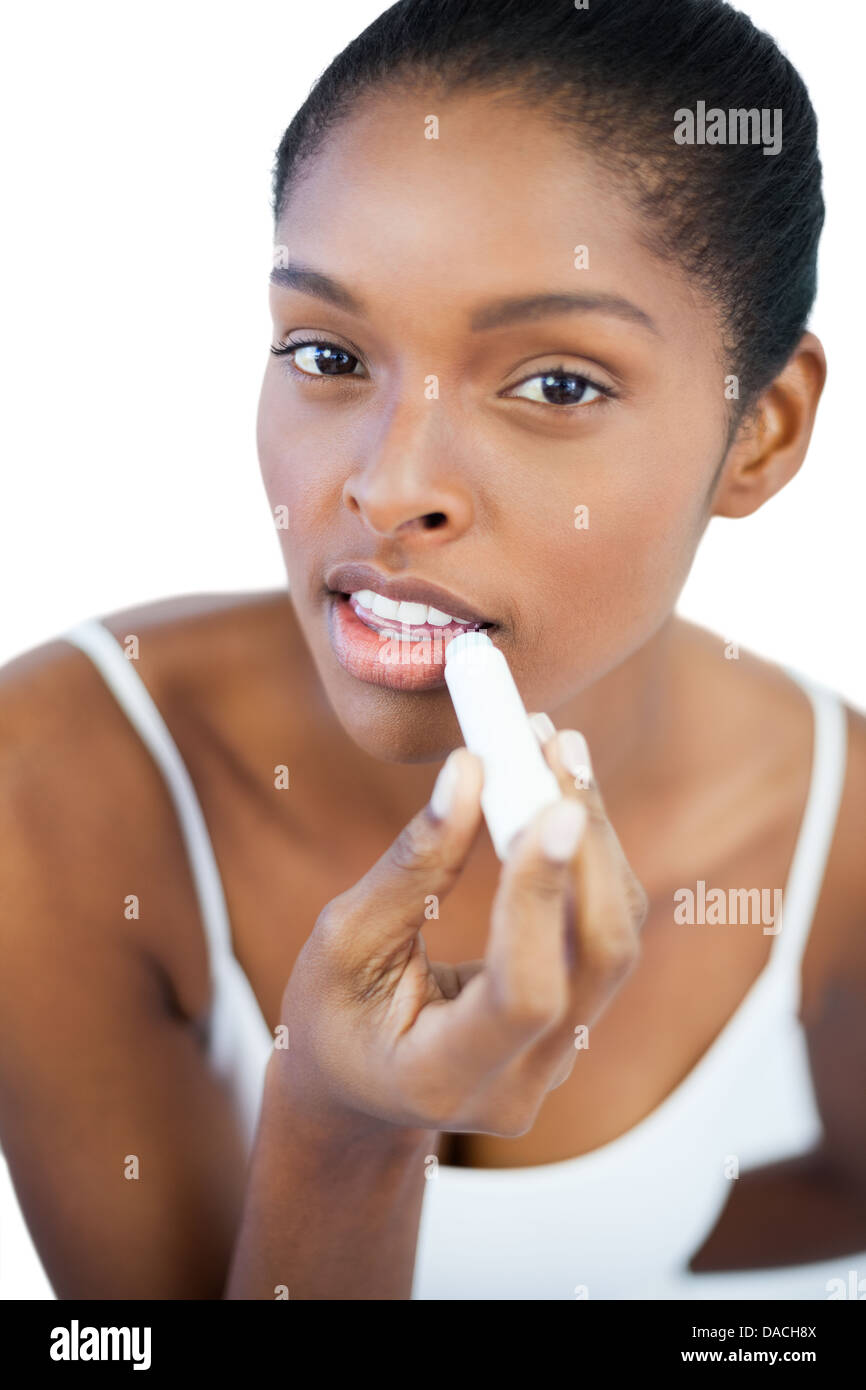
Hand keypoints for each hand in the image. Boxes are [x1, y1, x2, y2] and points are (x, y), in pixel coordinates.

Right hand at [275, 722, 648, 1139]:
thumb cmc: (334, 1018)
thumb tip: (469, 771)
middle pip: (600, 958)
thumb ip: (410, 867)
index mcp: (446, 1079)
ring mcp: (559, 1059)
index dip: (542, 899)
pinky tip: (559, 793)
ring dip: (594, 837)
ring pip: (614, 938)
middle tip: (557, 746)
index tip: (551, 805)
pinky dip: (589, 858)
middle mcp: (522, 1082)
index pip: (526, 993)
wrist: (359, 1090)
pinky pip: (603, 933)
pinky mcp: (575, 1022)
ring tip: (557, 747)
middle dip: (587, 846)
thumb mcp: (344, 944)